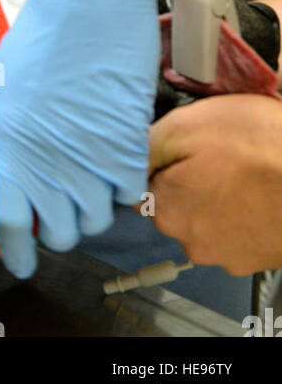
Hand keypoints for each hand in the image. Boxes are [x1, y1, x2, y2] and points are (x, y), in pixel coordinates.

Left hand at [0, 0, 169, 278]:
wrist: (95, 2)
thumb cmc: (43, 34)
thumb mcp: (1, 79)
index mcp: (13, 145)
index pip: (9, 223)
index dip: (13, 252)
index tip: (17, 261)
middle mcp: (51, 161)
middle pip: (57, 233)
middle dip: (52, 228)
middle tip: (52, 206)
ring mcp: (93, 157)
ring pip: (94, 220)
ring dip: (87, 210)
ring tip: (81, 184)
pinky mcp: (129, 145)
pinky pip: (127, 194)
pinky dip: (119, 190)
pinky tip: (108, 167)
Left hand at [149, 93, 281, 274]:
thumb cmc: (258, 146)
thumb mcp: (186, 125)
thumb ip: (145, 144)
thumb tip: (124, 156)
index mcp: (166, 210)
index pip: (140, 186)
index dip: (160, 162)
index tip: (181, 148)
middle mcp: (191, 243)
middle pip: (175, 203)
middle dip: (189, 180)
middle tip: (217, 154)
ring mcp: (228, 255)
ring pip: (208, 217)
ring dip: (218, 196)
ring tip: (243, 170)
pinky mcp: (258, 257)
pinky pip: (238, 229)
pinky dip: (244, 212)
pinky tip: (258, 190)